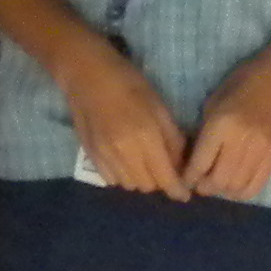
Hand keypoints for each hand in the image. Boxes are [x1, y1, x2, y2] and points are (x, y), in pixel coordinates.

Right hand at [58, 37, 189, 198]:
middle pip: (148, 186)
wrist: (86, 75)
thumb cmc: (129, 83)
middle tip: (164, 167)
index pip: (165, 178)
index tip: (184, 194)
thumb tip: (180, 164)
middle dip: (160, 181)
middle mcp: (123, 153)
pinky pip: (112, 180)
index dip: (177, 190)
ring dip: (141, 179)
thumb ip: (172, 138)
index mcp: (145, 138)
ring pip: (129, 185)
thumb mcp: (159, 106)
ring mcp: (104, 156)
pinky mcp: (91, 156)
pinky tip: (126, 160)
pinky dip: (124, 176)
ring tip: (145, 162)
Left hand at [188, 44, 270, 202]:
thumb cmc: (245, 81)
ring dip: (224, 191)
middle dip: (205, 187)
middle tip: (201, 183)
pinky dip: (242, 192)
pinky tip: (236, 184)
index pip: (200, 164)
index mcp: (222, 124)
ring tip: (219, 183)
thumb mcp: (215, 100)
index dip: (189, 177)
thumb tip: (195, 159)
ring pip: (237, 187)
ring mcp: (262, 151)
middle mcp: (241, 141)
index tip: (186, 178)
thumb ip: (205, 131)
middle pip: (218, 181)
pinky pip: (257, 186)